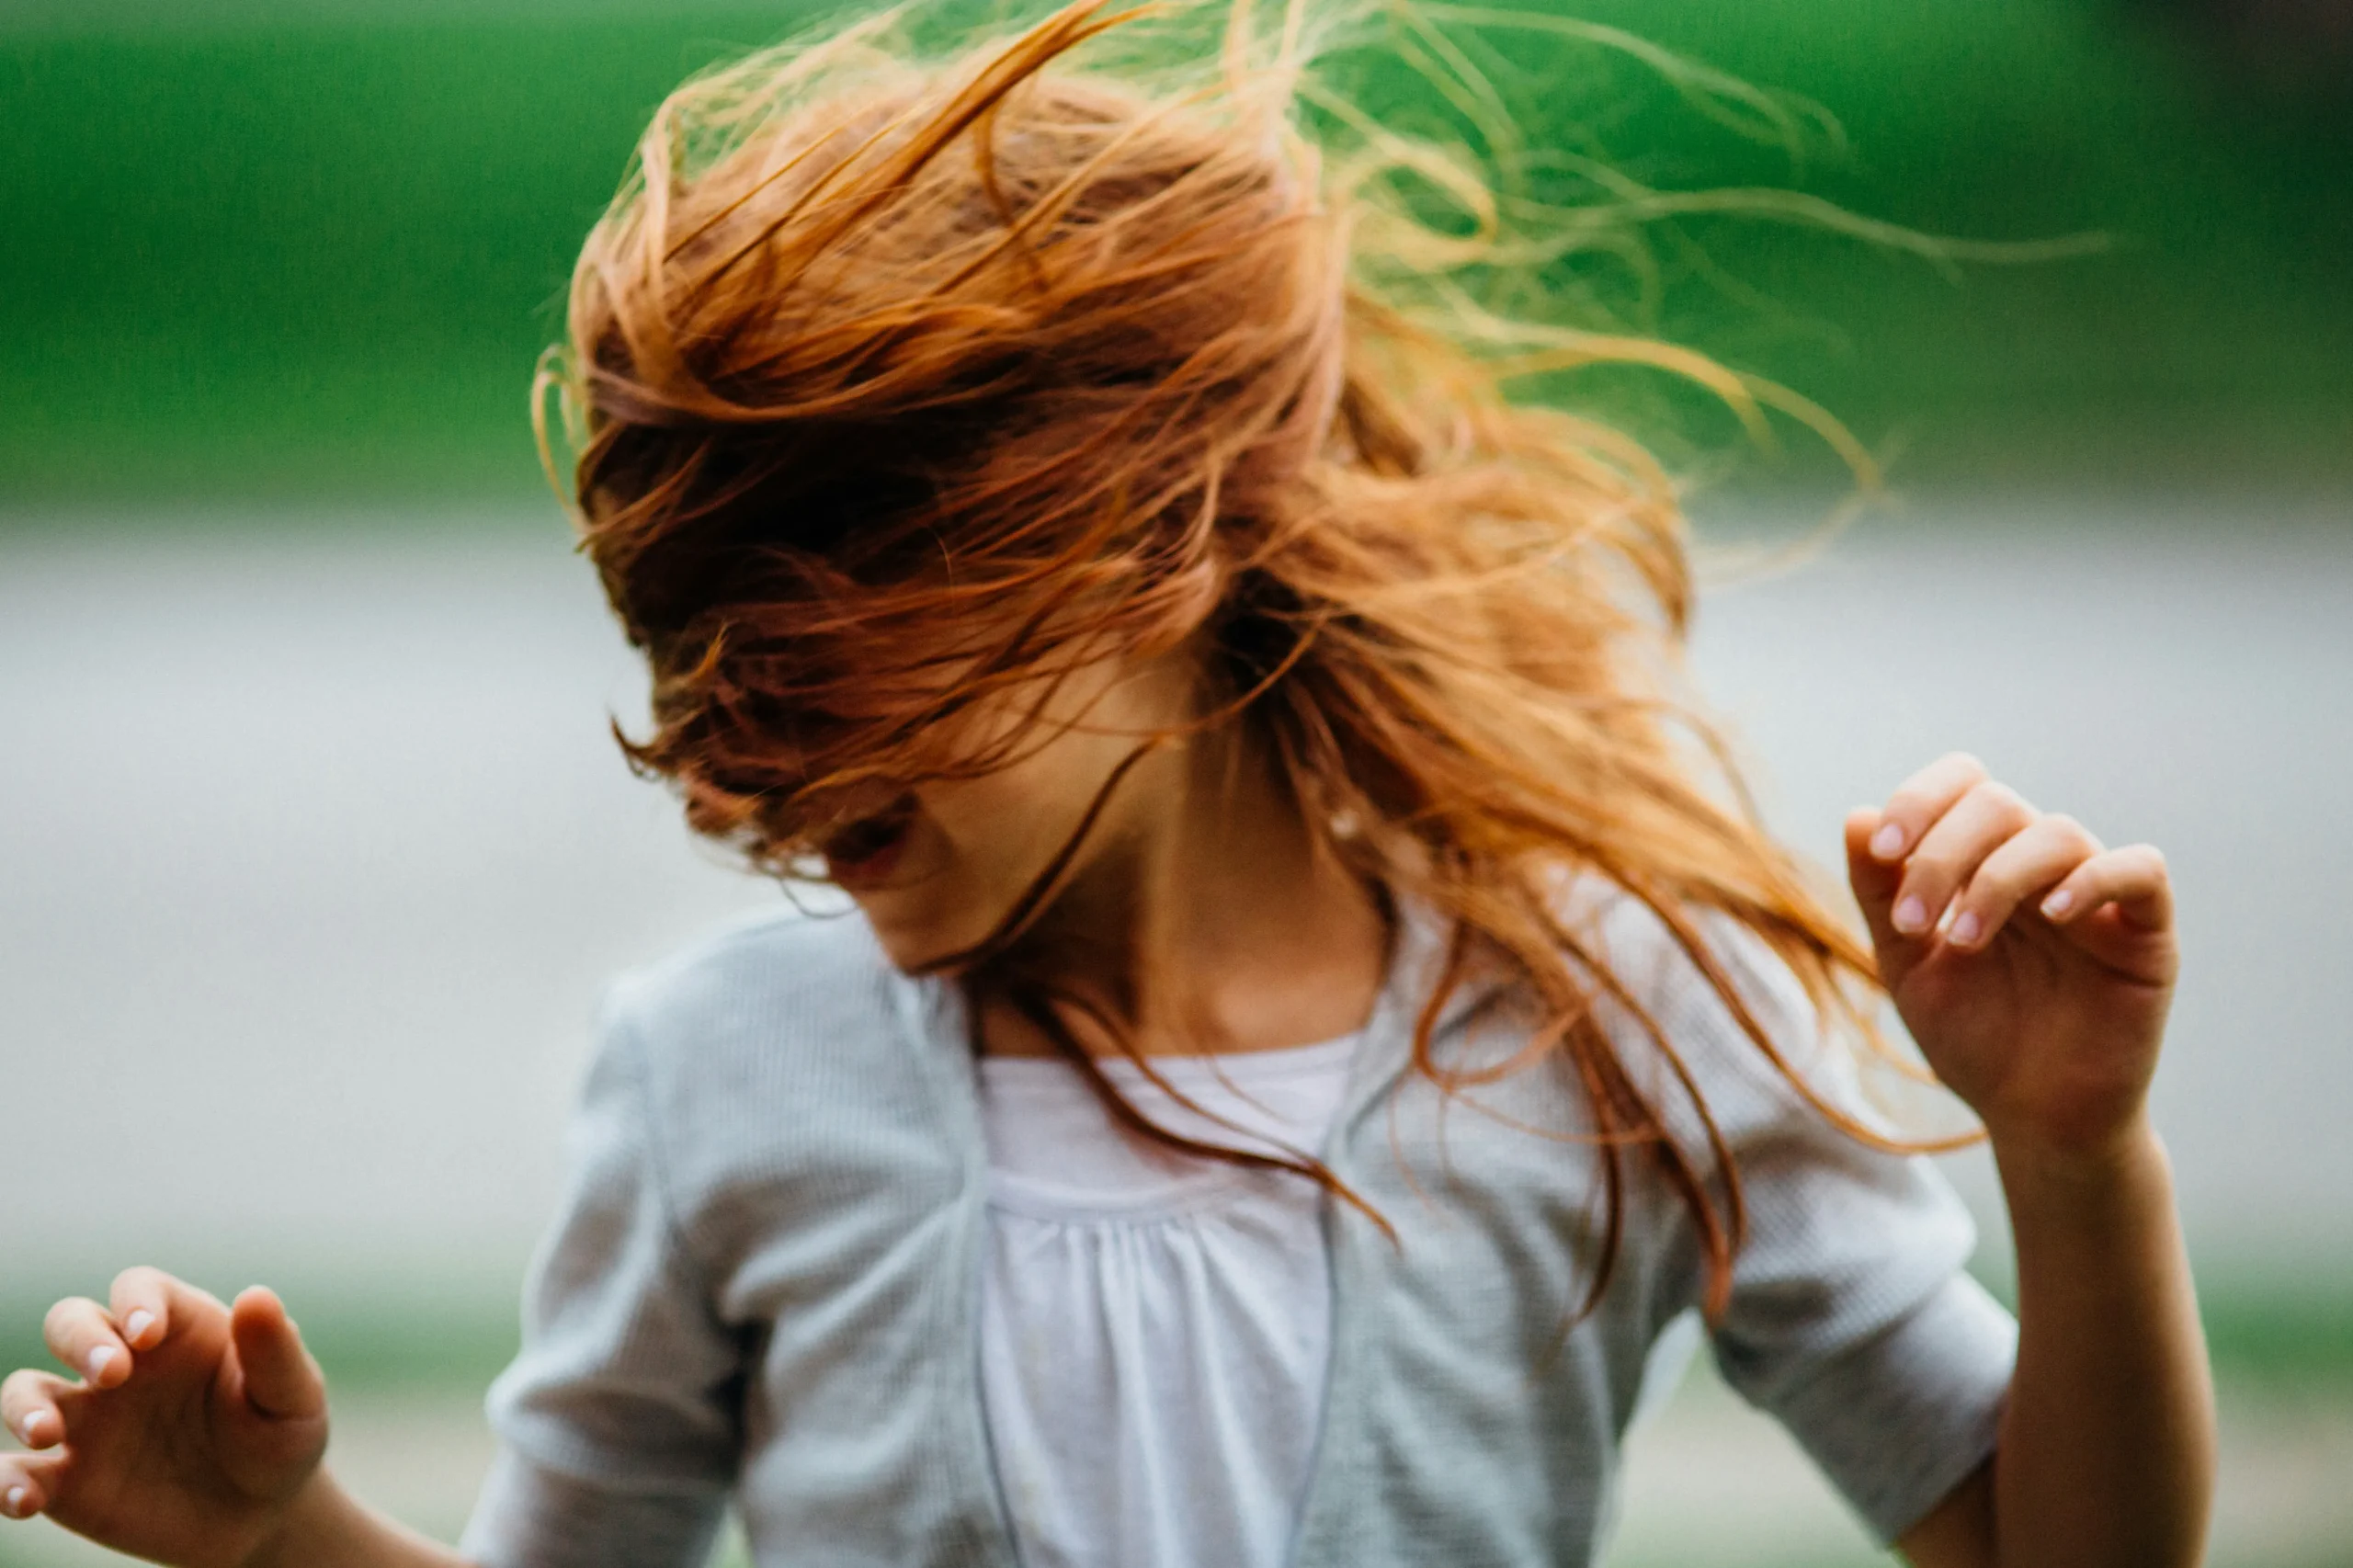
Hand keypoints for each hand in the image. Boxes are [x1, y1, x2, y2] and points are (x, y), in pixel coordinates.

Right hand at [1, 1268, 329, 1567]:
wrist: (263, 1514)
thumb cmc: (280, 1438)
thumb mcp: (293, 1396)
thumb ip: (274, 1350)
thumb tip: (256, 1295)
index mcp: (177, 1328)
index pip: (140, 1291)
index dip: (137, 1303)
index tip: (147, 1335)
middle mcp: (122, 1365)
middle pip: (72, 1323)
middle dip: (80, 1340)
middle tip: (111, 1376)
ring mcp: (87, 1420)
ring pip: (27, 1390)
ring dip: (24, 1406)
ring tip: (46, 1433)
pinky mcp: (66, 1480)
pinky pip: (16, 1472)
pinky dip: (5, 1481)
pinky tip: (24, 1500)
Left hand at [1845, 753, 2177, 1162]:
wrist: (2032, 1118)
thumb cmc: (1974, 1039)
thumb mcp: (1907, 965)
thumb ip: (1880, 894)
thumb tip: (1857, 817)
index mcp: (1983, 863)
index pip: (1963, 785)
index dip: (1920, 799)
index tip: (1882, 851)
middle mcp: (2040, 867)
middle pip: (1998, 804)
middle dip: (1941, 853)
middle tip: (1912, 922)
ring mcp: (2096, 897)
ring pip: (2057, 833)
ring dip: (1995, 878)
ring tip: (1962, 942)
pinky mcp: (2146, 934)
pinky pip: (2141, 869)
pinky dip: (2095, 877)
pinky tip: (2051, 913)